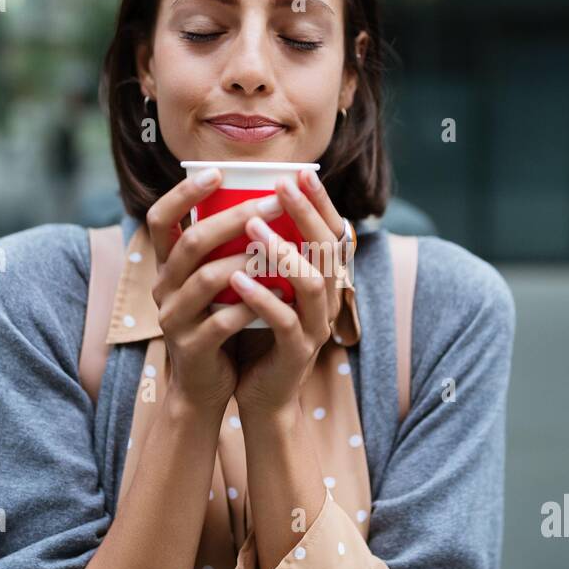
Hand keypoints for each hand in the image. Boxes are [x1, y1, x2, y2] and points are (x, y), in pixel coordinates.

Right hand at [145, 169, 283, 414]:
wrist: (205, 386)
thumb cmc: (217, 322)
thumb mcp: (213, 283)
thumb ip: (223, 249)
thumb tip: (260, 199)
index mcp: (167, 267)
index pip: (160, 219)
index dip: (182, 193)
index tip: (216, 172)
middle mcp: (163, 288)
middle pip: (193, 242)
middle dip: (234, 218)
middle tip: (273, 203)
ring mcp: (174, 319)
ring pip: (207, 279)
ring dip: (247, 260)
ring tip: (281, 247)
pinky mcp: (193, 347)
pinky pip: (221, 321)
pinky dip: (252, 305)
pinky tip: (281, 295)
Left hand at [230, 169, 350, 419]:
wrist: (263, 395)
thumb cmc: (260, 334)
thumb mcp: (267, 286)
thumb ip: (265, 254)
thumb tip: (244, 205)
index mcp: (323, 280)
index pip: (330, 233)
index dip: (320, 203)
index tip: (300, 173)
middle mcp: (328, 300)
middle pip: (328, 250)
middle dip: (306, 214)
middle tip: (281, 186)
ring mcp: (316, 327)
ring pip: (312, 282)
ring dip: (283, 252)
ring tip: (253, 226)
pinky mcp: (298, 352)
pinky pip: (285, 321)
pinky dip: (263, 298)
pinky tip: (238, 278)